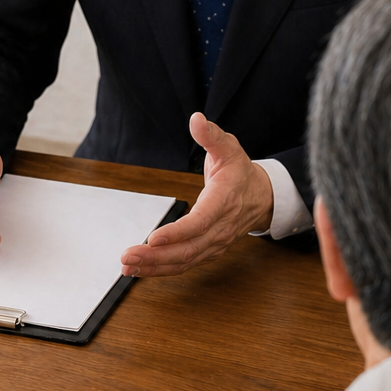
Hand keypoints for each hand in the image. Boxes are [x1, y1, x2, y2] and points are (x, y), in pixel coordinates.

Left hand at [120, 113, 273, 276]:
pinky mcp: (207, 251)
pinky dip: (161, 270)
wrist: (261, 197)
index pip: (201, 221)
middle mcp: (219, 227)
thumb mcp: (229, 147)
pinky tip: (140, 269)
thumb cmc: (240, 172)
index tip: (154, 238)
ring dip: (155, 266)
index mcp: (224, 201)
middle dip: (156, 256)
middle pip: (188, 248)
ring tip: (128, 266)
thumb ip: (211, 135)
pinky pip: (184, 264)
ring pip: (184, 261)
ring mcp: (214, 243)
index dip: (178, 232)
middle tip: (128, 256)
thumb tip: (196, 120)